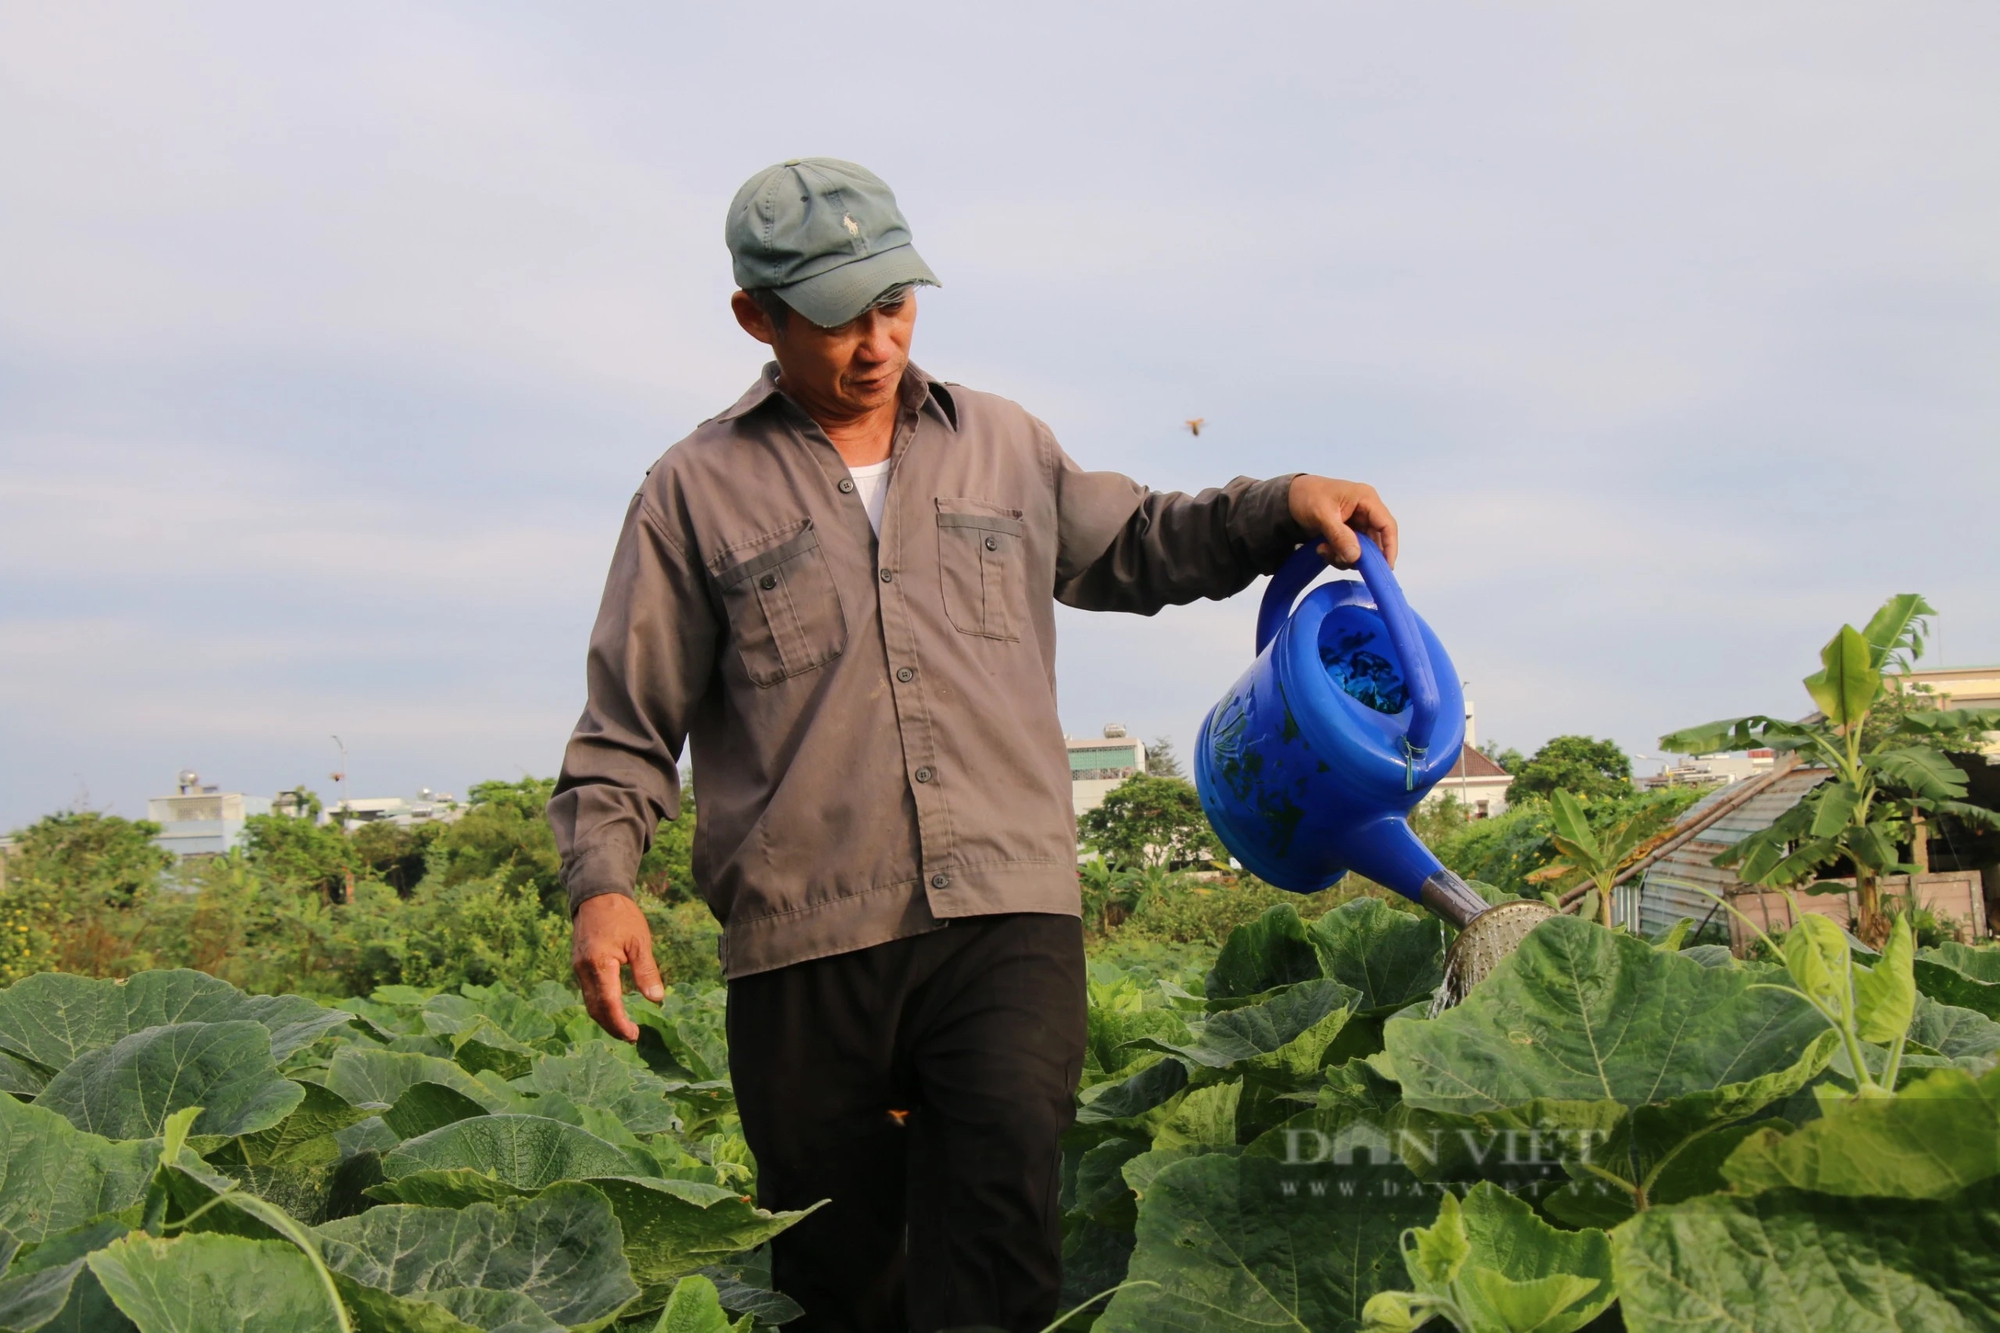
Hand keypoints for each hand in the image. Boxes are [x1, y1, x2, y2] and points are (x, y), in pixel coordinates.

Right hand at [572, 893, 664, 1041]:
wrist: (596, 895)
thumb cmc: (621, 915)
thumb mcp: (640, 941)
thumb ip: (646, 972)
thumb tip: (656, 999)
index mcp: (599, 964)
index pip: (609, 1003)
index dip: (620, 1024)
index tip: (633, 1036)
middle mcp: (584, 970)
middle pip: (595, 1009)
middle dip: (612, 1026)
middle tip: (631, 1037)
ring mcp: (578, 968)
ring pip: (589, 1003)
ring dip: (605, 1019)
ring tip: (624, 1029)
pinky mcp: (578, 965)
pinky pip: (587, 993)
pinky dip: (599, 1006)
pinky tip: (613, 1009)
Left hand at [1286, 476, 1398, 568]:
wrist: (1290, 497)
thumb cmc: (1308, 497)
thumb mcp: (1322, 515)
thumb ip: (1339, 536)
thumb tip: (1355, 557)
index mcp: (1366, 499)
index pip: (1387, 525)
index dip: (1390, 547)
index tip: (1386, 567)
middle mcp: (1366, 512)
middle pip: (1375, 541)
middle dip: (1359, 555)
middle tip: (1340, 559)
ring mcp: (1357, 524)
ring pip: (1362, 550)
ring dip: (1344, 556)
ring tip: (1323, 550)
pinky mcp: (1348, 534)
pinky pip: (1350, 551)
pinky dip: (1337, 555)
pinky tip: (1322, 549)